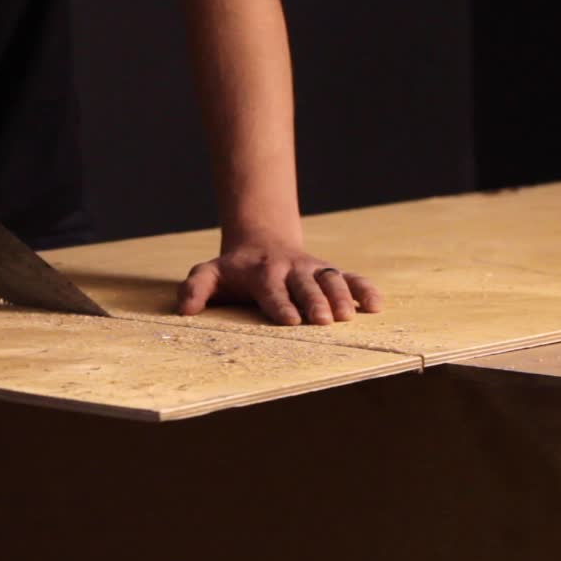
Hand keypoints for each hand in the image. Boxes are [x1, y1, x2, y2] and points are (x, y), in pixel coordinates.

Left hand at [176, 240, 382, 324]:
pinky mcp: (330, 271)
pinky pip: (351, 277)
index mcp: (262, 272)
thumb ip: (195, 289)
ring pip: (330, 280)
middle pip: (304, 286)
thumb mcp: (209, 273)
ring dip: (341, 297)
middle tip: (323, 321)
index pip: (271, 290)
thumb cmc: (234, 268)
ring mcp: (312, 269)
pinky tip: (376, 305)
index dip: (281, 304)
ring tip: (348, 316)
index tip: (290, 320)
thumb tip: (185, 311)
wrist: (262, 240)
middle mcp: (290, 269)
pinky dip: (365, 289)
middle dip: (314, 302)